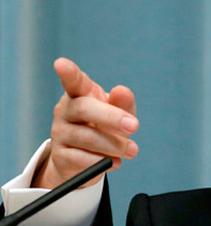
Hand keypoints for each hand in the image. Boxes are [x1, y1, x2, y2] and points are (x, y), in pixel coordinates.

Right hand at [32, 58, 138, 188]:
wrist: (90, 160)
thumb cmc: (107, 128)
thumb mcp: (120, 114)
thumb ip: (123, 103)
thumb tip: (122, 91)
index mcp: (80, 94)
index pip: (73, 81)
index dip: (68, 73)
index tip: (61, 63)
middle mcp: (65, 111)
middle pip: (84, 109)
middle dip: (112, 118)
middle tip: (135, 126)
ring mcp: (59, 133)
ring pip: (87, 137)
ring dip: (114, 145)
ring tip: (132, 150)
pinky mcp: (60, 156)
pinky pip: (82, 159)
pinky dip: (103, 162)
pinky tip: (115, 162)